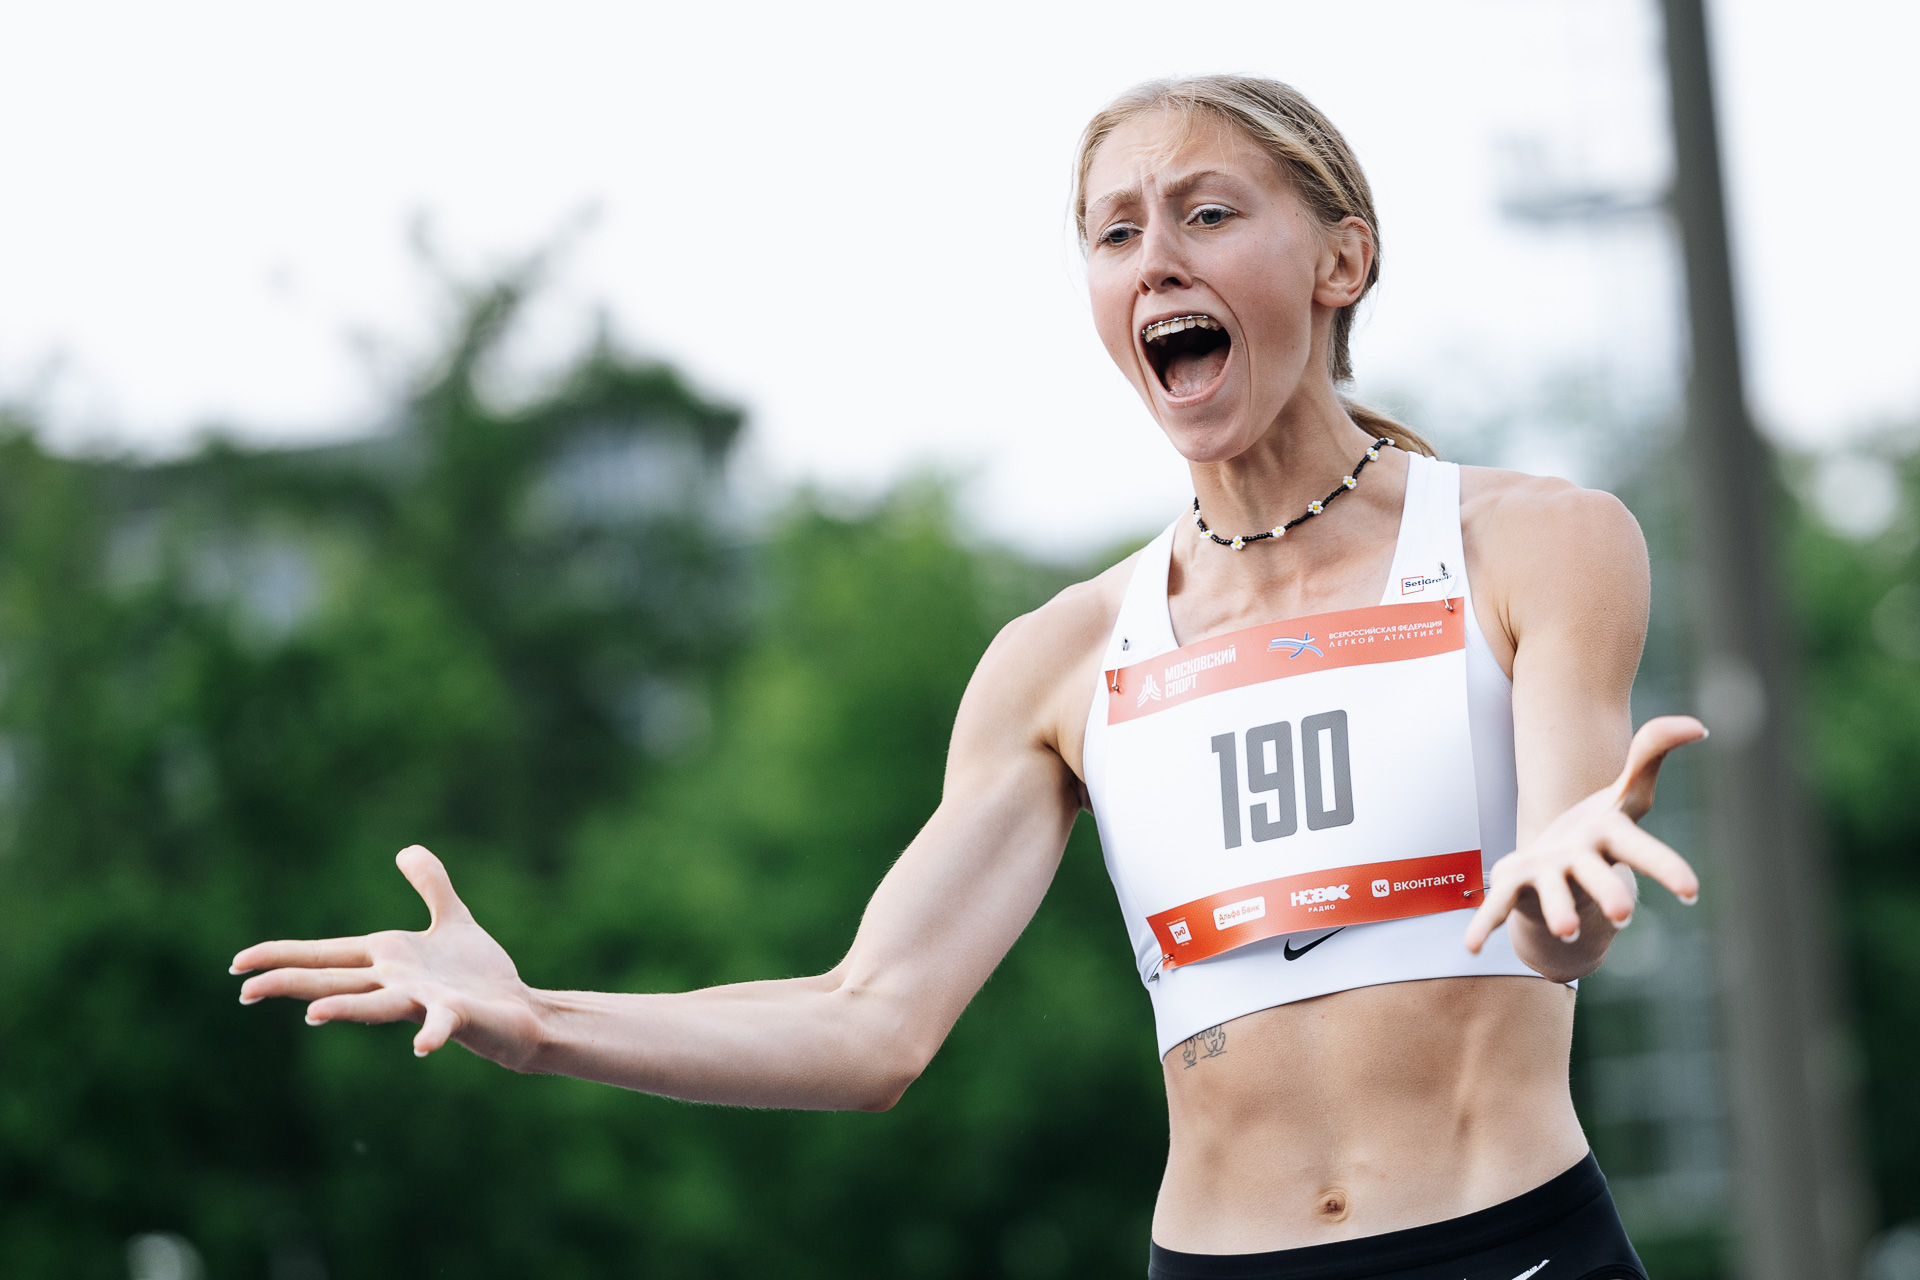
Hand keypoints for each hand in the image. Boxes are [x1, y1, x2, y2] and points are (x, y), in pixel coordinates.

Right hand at [231, 845, 544, 1065]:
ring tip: (312, 1016)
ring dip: (347, 1009)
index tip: (238, 963)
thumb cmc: (482, 974)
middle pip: (335, 982)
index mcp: (389, 960)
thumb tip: (406, 851)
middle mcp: (397, 984)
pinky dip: (432, 1033)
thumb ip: (431, 885)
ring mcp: (424, 1001)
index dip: (283, 957)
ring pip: (377, 1005)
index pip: (325, 956)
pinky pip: (442, 1024)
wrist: (521, 1009)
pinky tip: (422, 1045)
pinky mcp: (457, 1014)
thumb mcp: (453, 920)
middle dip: (291, 984)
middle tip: (245, 991)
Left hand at [1464, 715, 1706, 955]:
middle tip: (1624, 914)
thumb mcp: (1626, 792)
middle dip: (1610, 892)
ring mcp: (1549, 878)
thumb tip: (1697, 725)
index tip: (1691, 891)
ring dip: (1558, 910)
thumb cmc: (1599, 836)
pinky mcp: (1515, 885)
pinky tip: (1470, 948)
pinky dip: (1485, 925)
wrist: (1559, 879)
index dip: (1666, 869)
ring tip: (1565, 929)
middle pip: (1597, 878)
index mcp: (1611, 843)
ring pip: (1553, 894)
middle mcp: (1582, 866)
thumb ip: (1652, 753)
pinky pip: (1497, 906)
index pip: (1643, 852)